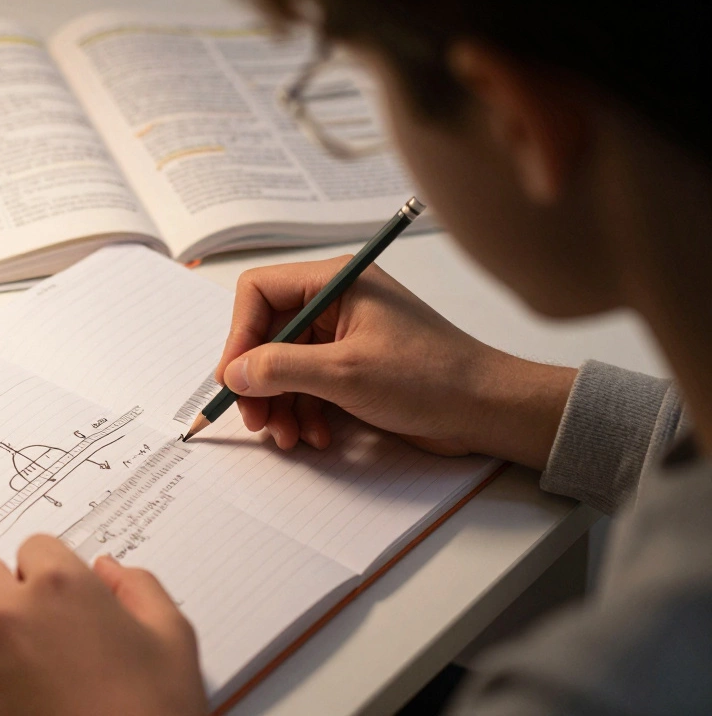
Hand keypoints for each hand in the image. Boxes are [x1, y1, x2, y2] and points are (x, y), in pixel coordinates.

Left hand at [0, 535, 206, 715]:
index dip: (52, 570)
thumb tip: (109, 570)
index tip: (63, 595)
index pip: (35, 546)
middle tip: (29, 617)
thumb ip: (140, 590)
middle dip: (0, 587)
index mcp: (61, 588)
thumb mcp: (173, 640)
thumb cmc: (153, 712)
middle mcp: (8, 617)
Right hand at [215, 257, 575, 469]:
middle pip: (267, 334)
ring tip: (288, 437)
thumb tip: (234, 372)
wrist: (487, 409)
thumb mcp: (346, 374)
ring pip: (284, 366)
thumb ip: (282, 369)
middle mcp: (336, 302)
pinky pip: (308, 386)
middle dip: (259, 381)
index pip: (259, 293)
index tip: (234, 379)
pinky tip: (317, 436)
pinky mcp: (352, 367)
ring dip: (279, 405)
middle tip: (256, 420)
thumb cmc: (431, 378)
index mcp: (335, 283)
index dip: (239, 336)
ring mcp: (344, 336)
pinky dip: (304, 413)